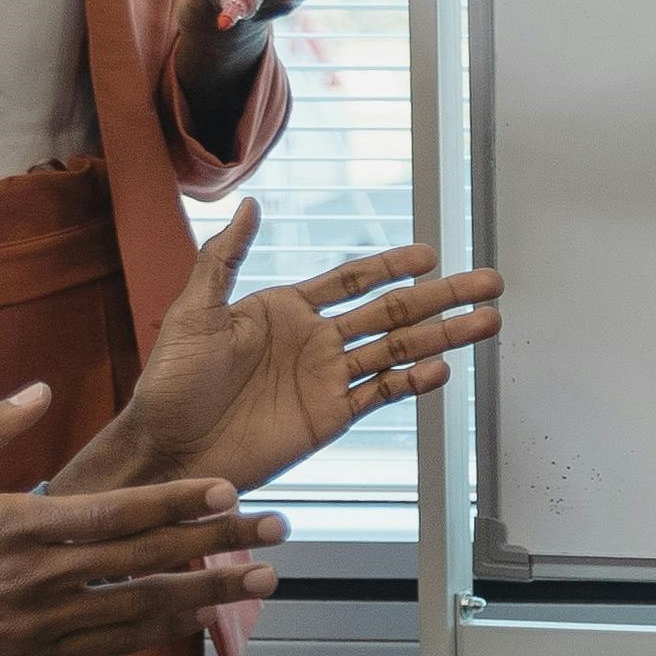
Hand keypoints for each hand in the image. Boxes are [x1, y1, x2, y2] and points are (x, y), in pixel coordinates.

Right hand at [0, 386, 281, 655]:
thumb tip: (40, 387)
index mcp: (16, 526)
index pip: (119, 510)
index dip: (180, 500)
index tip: (229, 489)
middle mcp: (40, 577)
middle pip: (150, 557)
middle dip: (221, 542)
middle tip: (277, 529)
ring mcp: (43, 626)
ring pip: (146, 606)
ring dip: (210, 592)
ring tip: (263, 579)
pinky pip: (116, 644)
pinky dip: (163, 629)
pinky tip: (199, 619)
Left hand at [61, 202, 503, 497]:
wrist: (167, 451)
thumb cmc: (170, 384)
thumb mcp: (193, 311)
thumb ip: (225, 258)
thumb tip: (250, 204)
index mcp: (284, 311)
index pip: (352, 280)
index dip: (391, 266)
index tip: (430, 254)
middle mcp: (315, 342)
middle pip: (393, 313)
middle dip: (443, 297)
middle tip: (489, 283)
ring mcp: (327, 381)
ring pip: (400, 351)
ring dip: (445, 337)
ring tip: (488, 322)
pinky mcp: (330, 418)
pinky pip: (381, 394)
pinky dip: (414, 382)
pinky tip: (443, 368)